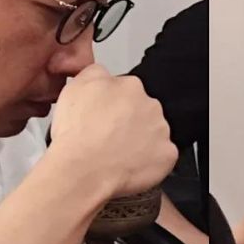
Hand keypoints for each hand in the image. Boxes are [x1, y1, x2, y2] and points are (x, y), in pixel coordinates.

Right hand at [48, 64, 177, 196]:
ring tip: (119, 155)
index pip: (127, 92)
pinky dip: (150, 163)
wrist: (84, 169)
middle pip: (143, 112)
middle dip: (130, 123)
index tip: (105, 119)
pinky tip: (131, 166)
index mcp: (131, 86)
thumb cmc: (77, 134)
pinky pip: (162, 157)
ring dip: (141, 142)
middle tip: (111, 138)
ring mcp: (162, 131)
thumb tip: (104, 75)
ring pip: (154, 134)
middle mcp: (151, 105)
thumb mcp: (75, 86)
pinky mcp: (167, 155)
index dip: (114, 107)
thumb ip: (95, 73)